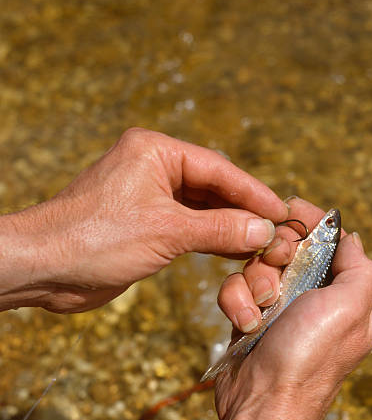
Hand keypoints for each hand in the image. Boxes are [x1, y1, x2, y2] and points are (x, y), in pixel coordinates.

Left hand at [0, 128, 287, 312]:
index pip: (219, 169)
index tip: (282, 211)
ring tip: (263, 242)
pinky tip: (236, 249)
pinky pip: (189, 225)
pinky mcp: (145, 222)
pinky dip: (212, 237)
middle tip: (277, 230)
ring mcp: (149, 195)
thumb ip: (219, 229)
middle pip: (214, 186)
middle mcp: (154, 167)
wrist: (42, 268)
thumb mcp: (166, 232)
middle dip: (245, 210)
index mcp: (155, 151)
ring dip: (231, 225)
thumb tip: (263, 230)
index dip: (254, 192)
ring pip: (203, 207)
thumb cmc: (93, 239)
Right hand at [176, 198, 371, 419]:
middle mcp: (317, 300)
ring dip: (255, 280)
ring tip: (262, 307)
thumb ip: (361, 268)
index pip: (333, 242)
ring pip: (260, 265)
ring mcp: (282, 310)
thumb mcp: (351, 308)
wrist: (263, 405)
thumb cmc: (311, 358)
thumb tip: (351, 238)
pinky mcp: (252, 318)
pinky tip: (245, 322)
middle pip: (292, 248)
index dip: (312, 222)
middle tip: (278, 265)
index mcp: (348, 295)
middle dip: (279, 253)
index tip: (290, 210)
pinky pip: (238, 289)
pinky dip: (237, 300)